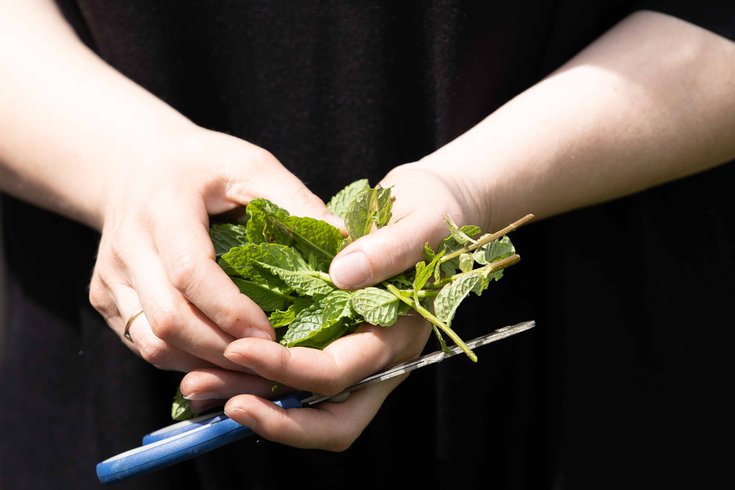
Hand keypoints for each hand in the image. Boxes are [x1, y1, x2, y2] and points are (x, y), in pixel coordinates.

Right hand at [88, 127, 338, 371]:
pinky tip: (219, 354)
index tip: (271, 332)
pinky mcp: (104, 297)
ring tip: (249, 364)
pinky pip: (142, 342)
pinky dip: (182, 358)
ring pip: (152, 342)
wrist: (134, 165)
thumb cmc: (202, 165)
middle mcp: (127, 245)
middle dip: (223, 350)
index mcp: (163, 207)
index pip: (190, 272)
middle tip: (269, 360)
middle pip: (169, 319)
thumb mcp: (251, 164)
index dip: (231, 310)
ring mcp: (108, 276)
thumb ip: (294, 200)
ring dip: (203, 362)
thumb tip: (345, 244)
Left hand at [181, 161, 483, 448]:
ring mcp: (357, 358)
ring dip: (252, 401)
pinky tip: (216, 364)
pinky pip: (297, 381)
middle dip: (265, 414)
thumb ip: (391, 250)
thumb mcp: (421, 223)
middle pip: (324, 417)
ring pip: (306, 407)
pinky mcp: (336, 344)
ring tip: (195, 384)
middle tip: (204, 389)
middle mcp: (377, 361)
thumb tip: (343, 274)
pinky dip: (258, 381)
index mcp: (397, 337)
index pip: (339, 373)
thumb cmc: (433, 214)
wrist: (432, 212)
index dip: (289, 369)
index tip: (239, 348)